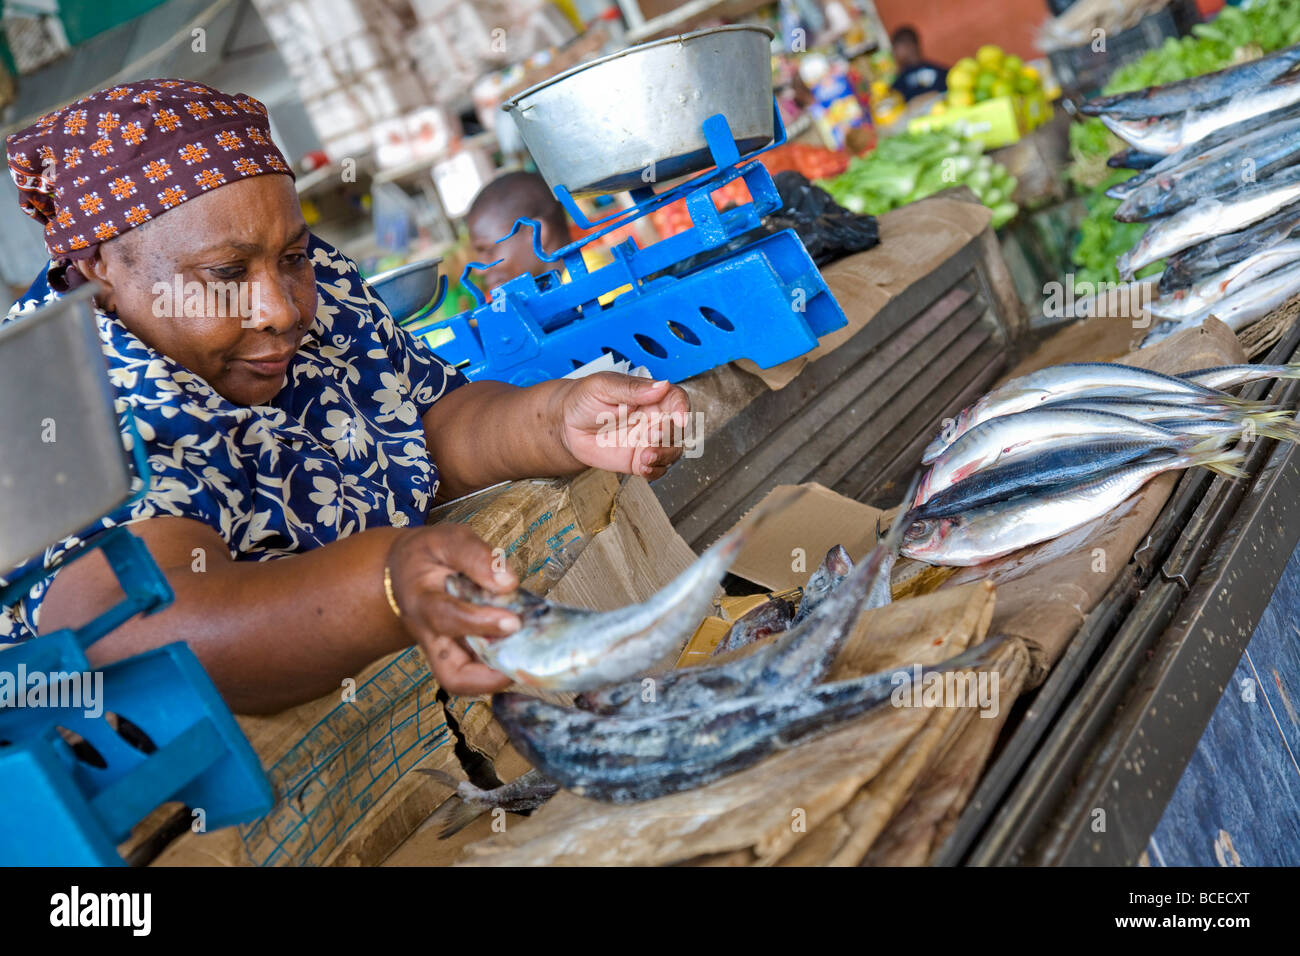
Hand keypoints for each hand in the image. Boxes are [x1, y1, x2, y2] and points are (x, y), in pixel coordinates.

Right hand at [386, 524, 516, 694]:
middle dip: (489, 675)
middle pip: (451, 674)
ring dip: (498, 677)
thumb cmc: (429, 554)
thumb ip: (476, 556)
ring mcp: (442, 650)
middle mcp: (429, 636)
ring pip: (464, 683)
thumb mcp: (448, 539)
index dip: (480, 622)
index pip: (447, 617)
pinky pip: (477, 674)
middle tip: (526, 659)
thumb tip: (508, 582)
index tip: (513, 620)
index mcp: (422, 601)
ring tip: (530, 659)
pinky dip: (502, 668)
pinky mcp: (457, 655)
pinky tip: (526, 650)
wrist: (406, 571)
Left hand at [553, 373, 691, 480]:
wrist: (565, 426)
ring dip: (665, 456)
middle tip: (650, 436)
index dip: (683, 408)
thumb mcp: (603, 387)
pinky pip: (657, 469)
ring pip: (673, 451)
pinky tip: (643, 467)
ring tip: (645, 456)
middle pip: (678, 428)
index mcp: (650, 396)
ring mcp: (648, 441)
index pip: (677, 399)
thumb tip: (661, 385)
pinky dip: (655, 471)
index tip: (680, 419)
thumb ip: (631, 388)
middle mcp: (653, 418)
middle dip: (669, 436)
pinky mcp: (638, 460)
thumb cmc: (583, 399)